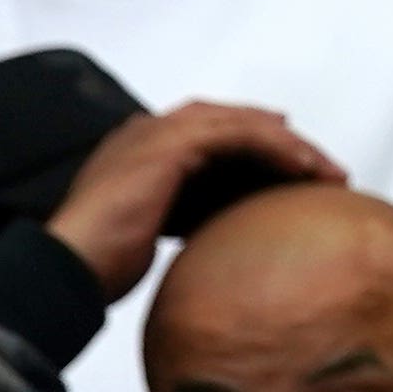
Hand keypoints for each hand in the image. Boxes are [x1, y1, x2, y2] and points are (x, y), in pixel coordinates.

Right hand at [41, 99, 333, 298]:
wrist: (67, 267)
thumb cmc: (95, 264)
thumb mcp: (146, 235)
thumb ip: (176, 218)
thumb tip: (209, 234)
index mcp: (138, 150)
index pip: (209, 139)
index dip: (253, 153)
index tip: (289, 174)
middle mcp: (149, 132)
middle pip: (232, 125)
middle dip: (280, 145)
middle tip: (319, 170)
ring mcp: (160, 134)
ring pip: (244, 125)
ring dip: (290, 147)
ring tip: (325, 172)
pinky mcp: (174, 145)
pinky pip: (242, 137)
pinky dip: (278, 151)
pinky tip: (304, 171)